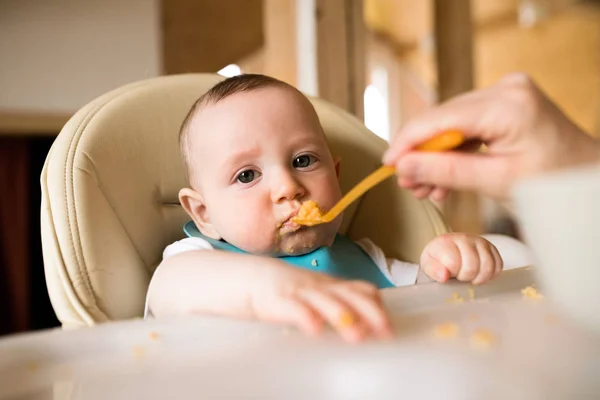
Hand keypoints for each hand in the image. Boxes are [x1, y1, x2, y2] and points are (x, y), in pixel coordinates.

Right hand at [250, 261, 392, 342]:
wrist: (251, 278)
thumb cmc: (288, 291)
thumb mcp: (318, 294)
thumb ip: (340, 303)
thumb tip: (368, 323)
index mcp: (331, 286)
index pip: (361, 290)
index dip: (377, 307)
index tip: (389, 329)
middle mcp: (320, 287)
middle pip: (349, 295)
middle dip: (369, 313)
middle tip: (385, 332)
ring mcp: (300, 292)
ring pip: (324, 301)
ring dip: (342, 316)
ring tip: (356, 334)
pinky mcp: (278, 300)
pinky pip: (293, 308)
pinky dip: (305, 317)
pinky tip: (314, 330)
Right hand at [383, 73, 599, 199]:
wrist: (588, 179)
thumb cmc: (555, 184)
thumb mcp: (496, 181)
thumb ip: (446, 171)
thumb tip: (403, 167)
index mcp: (508, 104)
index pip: (440, 118)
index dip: (407, 142)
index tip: (388, 165)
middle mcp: (506, 89)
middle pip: (442, 119)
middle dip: (421, 154)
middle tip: (409, 186)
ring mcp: (506, 93)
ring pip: (450, 124)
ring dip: (435, 156)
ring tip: (426, 189)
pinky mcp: (504, 103)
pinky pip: (465, 126)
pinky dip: (453, 151)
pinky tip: (444, 178)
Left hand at [420, 234, 502, 284]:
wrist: (447, 250)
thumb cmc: (437, 259)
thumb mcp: (428, 265)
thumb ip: (433, 270)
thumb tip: (444, 276)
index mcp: (446, 242)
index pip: (454, 263)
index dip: (453, 274)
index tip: (449, 273)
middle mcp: (465, 238)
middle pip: (473, 265)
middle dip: (466, 277)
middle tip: (460, 277)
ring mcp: (480, 242)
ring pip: (488, 266)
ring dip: (480, 278)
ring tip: (471, 278)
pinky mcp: (492, 248)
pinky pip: (499, 265)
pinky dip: (492, 275)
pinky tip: (481, 275)